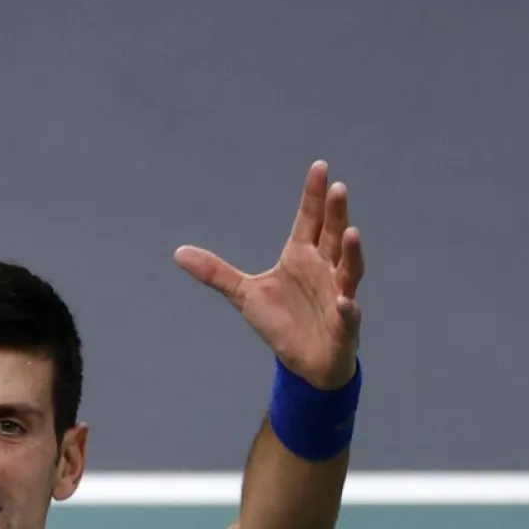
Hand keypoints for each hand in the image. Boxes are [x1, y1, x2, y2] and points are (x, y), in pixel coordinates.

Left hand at [174, 160, 364, 389]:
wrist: (304, 361)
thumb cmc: (281, 321)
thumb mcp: (243, 294)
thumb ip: (215, 272)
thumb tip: (177, 252)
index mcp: (301, 256)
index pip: (309, 220)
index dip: (314, 195)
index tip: (320, 167)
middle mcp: (324, 270)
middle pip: (332, 236)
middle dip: (336, 214)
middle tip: (338, 187)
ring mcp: (337, 295)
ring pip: (349, 269)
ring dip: (351, 252)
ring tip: (351, 233)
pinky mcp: (343, 325)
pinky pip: (349, 314)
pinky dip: (348, 308)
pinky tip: (346, 301)